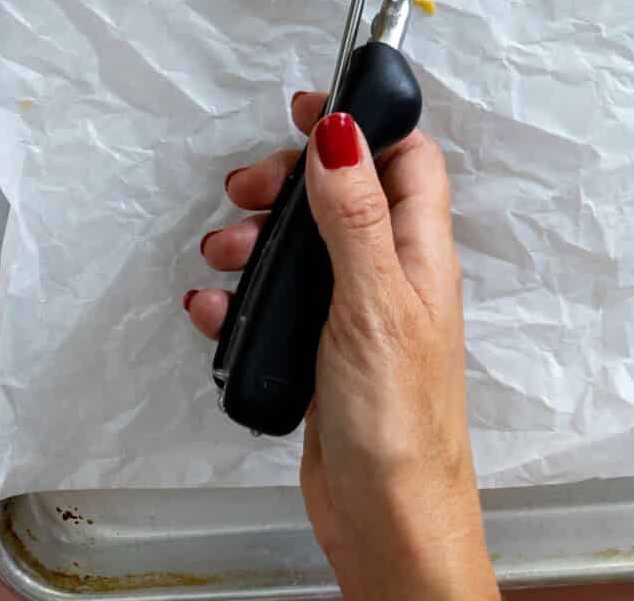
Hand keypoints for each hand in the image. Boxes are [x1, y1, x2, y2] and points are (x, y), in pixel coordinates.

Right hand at [187, 96, 497, 600]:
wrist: (388, 524)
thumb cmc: (399, 420)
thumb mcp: (373, 299)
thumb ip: (355, 212)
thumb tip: (341, 129)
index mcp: (420, 249)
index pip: (404, 156)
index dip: (360, 123)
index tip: (304, 110)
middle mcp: (391, 274)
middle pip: (339, 193)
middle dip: (287, 183)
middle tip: (246, 191)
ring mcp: (354, 315)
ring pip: (300, 248)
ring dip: (255, 241)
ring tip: (222, 254)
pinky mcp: (319, 354)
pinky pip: (274, 305)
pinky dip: (238, 299)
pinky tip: (213, 308)